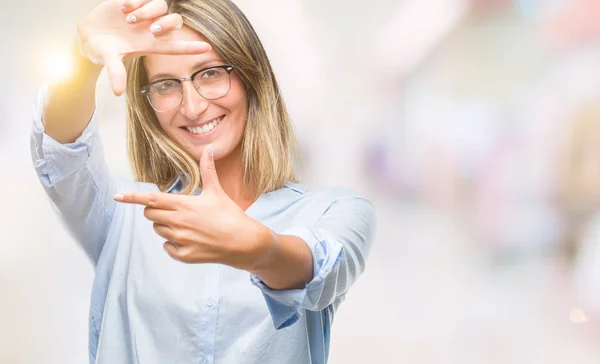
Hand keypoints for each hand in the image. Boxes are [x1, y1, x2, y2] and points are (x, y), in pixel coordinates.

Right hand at [77, 0, 211, 95]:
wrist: (88, 34)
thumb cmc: (102, 49)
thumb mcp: (108, 59)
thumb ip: (115, 73)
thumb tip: (117, 92)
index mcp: (150, 45)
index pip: (175, 46)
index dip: (191, 47)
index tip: (207, 48)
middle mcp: (152, 29)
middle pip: (175, 22)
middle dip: (167, 24)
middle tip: (152, 29)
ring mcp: (145, 14)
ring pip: (162, 6)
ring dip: (148, 11)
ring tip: (128, 18)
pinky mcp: (135, 2)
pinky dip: (137, 1)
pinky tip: (123, 8)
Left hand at [113, 145, 275, 269]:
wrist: (243, 242)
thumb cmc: (230, 215)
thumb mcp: (217, 192)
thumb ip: (208, 170)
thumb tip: (209, 149)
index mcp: (184, 204)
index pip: (151, 199)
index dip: (132, 197)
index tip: (118, 196)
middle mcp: (178, 222)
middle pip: (150, 214)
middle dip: (155, 210)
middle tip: (173, 210)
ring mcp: (180, 240)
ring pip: (158, 230)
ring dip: (165, 226)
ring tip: (187, 225)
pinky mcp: (183, 255)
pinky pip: (167, 247)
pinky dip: (173, 244)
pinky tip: (190, 239)